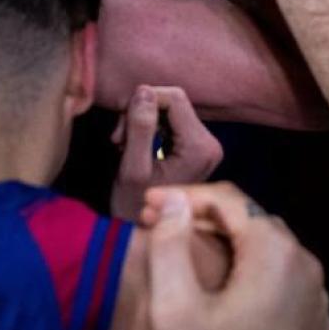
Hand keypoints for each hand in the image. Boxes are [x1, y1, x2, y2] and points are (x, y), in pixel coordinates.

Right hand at [109, 86, 222, 219]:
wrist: (146, 239)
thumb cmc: (135, 211)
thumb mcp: (133, 168)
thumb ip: (140, 128)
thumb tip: (144, 90)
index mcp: (201, 148)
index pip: (175, 98)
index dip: (143, 101)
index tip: (120, 127)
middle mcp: (210, 144)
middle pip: (172, 102)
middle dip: (140, 115)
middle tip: (118, 140)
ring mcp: (204, 147)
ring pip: (168, 111)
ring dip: (141, 124)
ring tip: (122, 147)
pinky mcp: (195, 149)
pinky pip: (169, 123)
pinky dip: (147, 130)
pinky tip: (133, 149)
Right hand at [142, 183, 328, 329]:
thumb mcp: (175, 311)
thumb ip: (168, 247)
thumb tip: (172, 201)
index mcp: (275, 253)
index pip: (229, 200)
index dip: (184, 195)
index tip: (145, 206)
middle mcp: (305, 264)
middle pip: (250, 221)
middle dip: (201, 216)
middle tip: (155, 223)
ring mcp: (315, 293)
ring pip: (266, 248)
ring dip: (223, 242)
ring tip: (180, 248)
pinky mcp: (314, 318)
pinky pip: (278, 277)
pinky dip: (246, 268)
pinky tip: (216, 282)